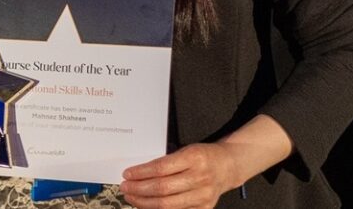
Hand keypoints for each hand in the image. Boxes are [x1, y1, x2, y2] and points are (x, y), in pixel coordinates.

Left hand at [121, 142, 243, 208]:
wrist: (228, 166)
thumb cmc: (203, 156)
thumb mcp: (186, 150)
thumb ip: (165, 161)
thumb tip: (138, 173)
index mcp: (193, 158)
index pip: (160, 168)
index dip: (141, 173)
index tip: (127, 174)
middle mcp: (200, 177)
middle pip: (162, 188)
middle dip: (139, 189)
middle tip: (125, 187)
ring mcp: (203, 195)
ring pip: (167, 204)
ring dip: (144, 202)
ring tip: (132, 197)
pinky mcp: (205, 208)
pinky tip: (147, 205)